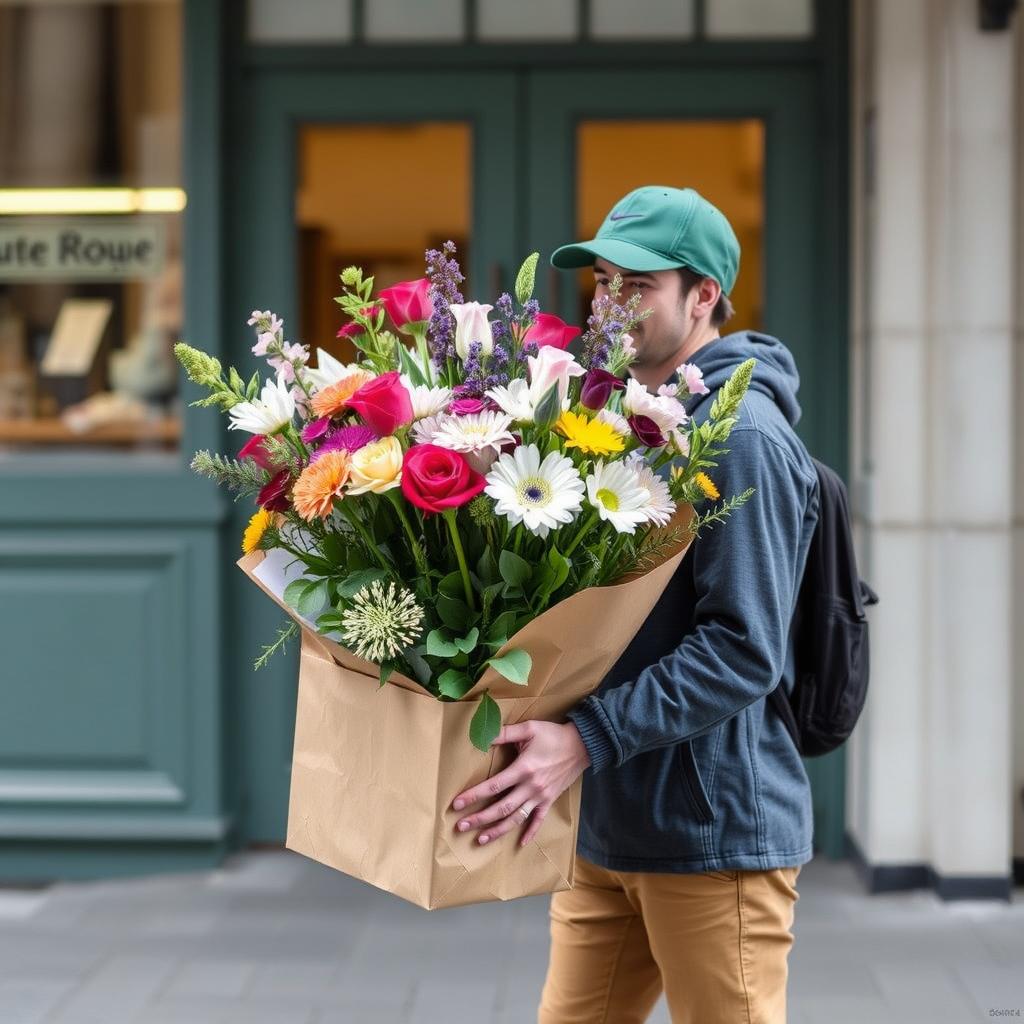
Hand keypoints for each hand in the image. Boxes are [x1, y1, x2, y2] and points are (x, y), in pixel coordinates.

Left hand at [451, 720, 591, 847]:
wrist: (582, 744)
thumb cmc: (553, 735)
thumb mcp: (529, 728)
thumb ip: (505, 733)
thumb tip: (483, 736)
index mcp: (523, 769)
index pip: (493, 786)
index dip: (474, 796)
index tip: (457, 804)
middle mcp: (530, 787)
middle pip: (501, 808)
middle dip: (479, 818)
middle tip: (461, 826)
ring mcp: (541, 796)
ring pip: (516, 818)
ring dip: (497, 830)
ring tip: (480, 839)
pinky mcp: (550, 800)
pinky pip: (539, 820)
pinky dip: (530, 833)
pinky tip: (520, 843)